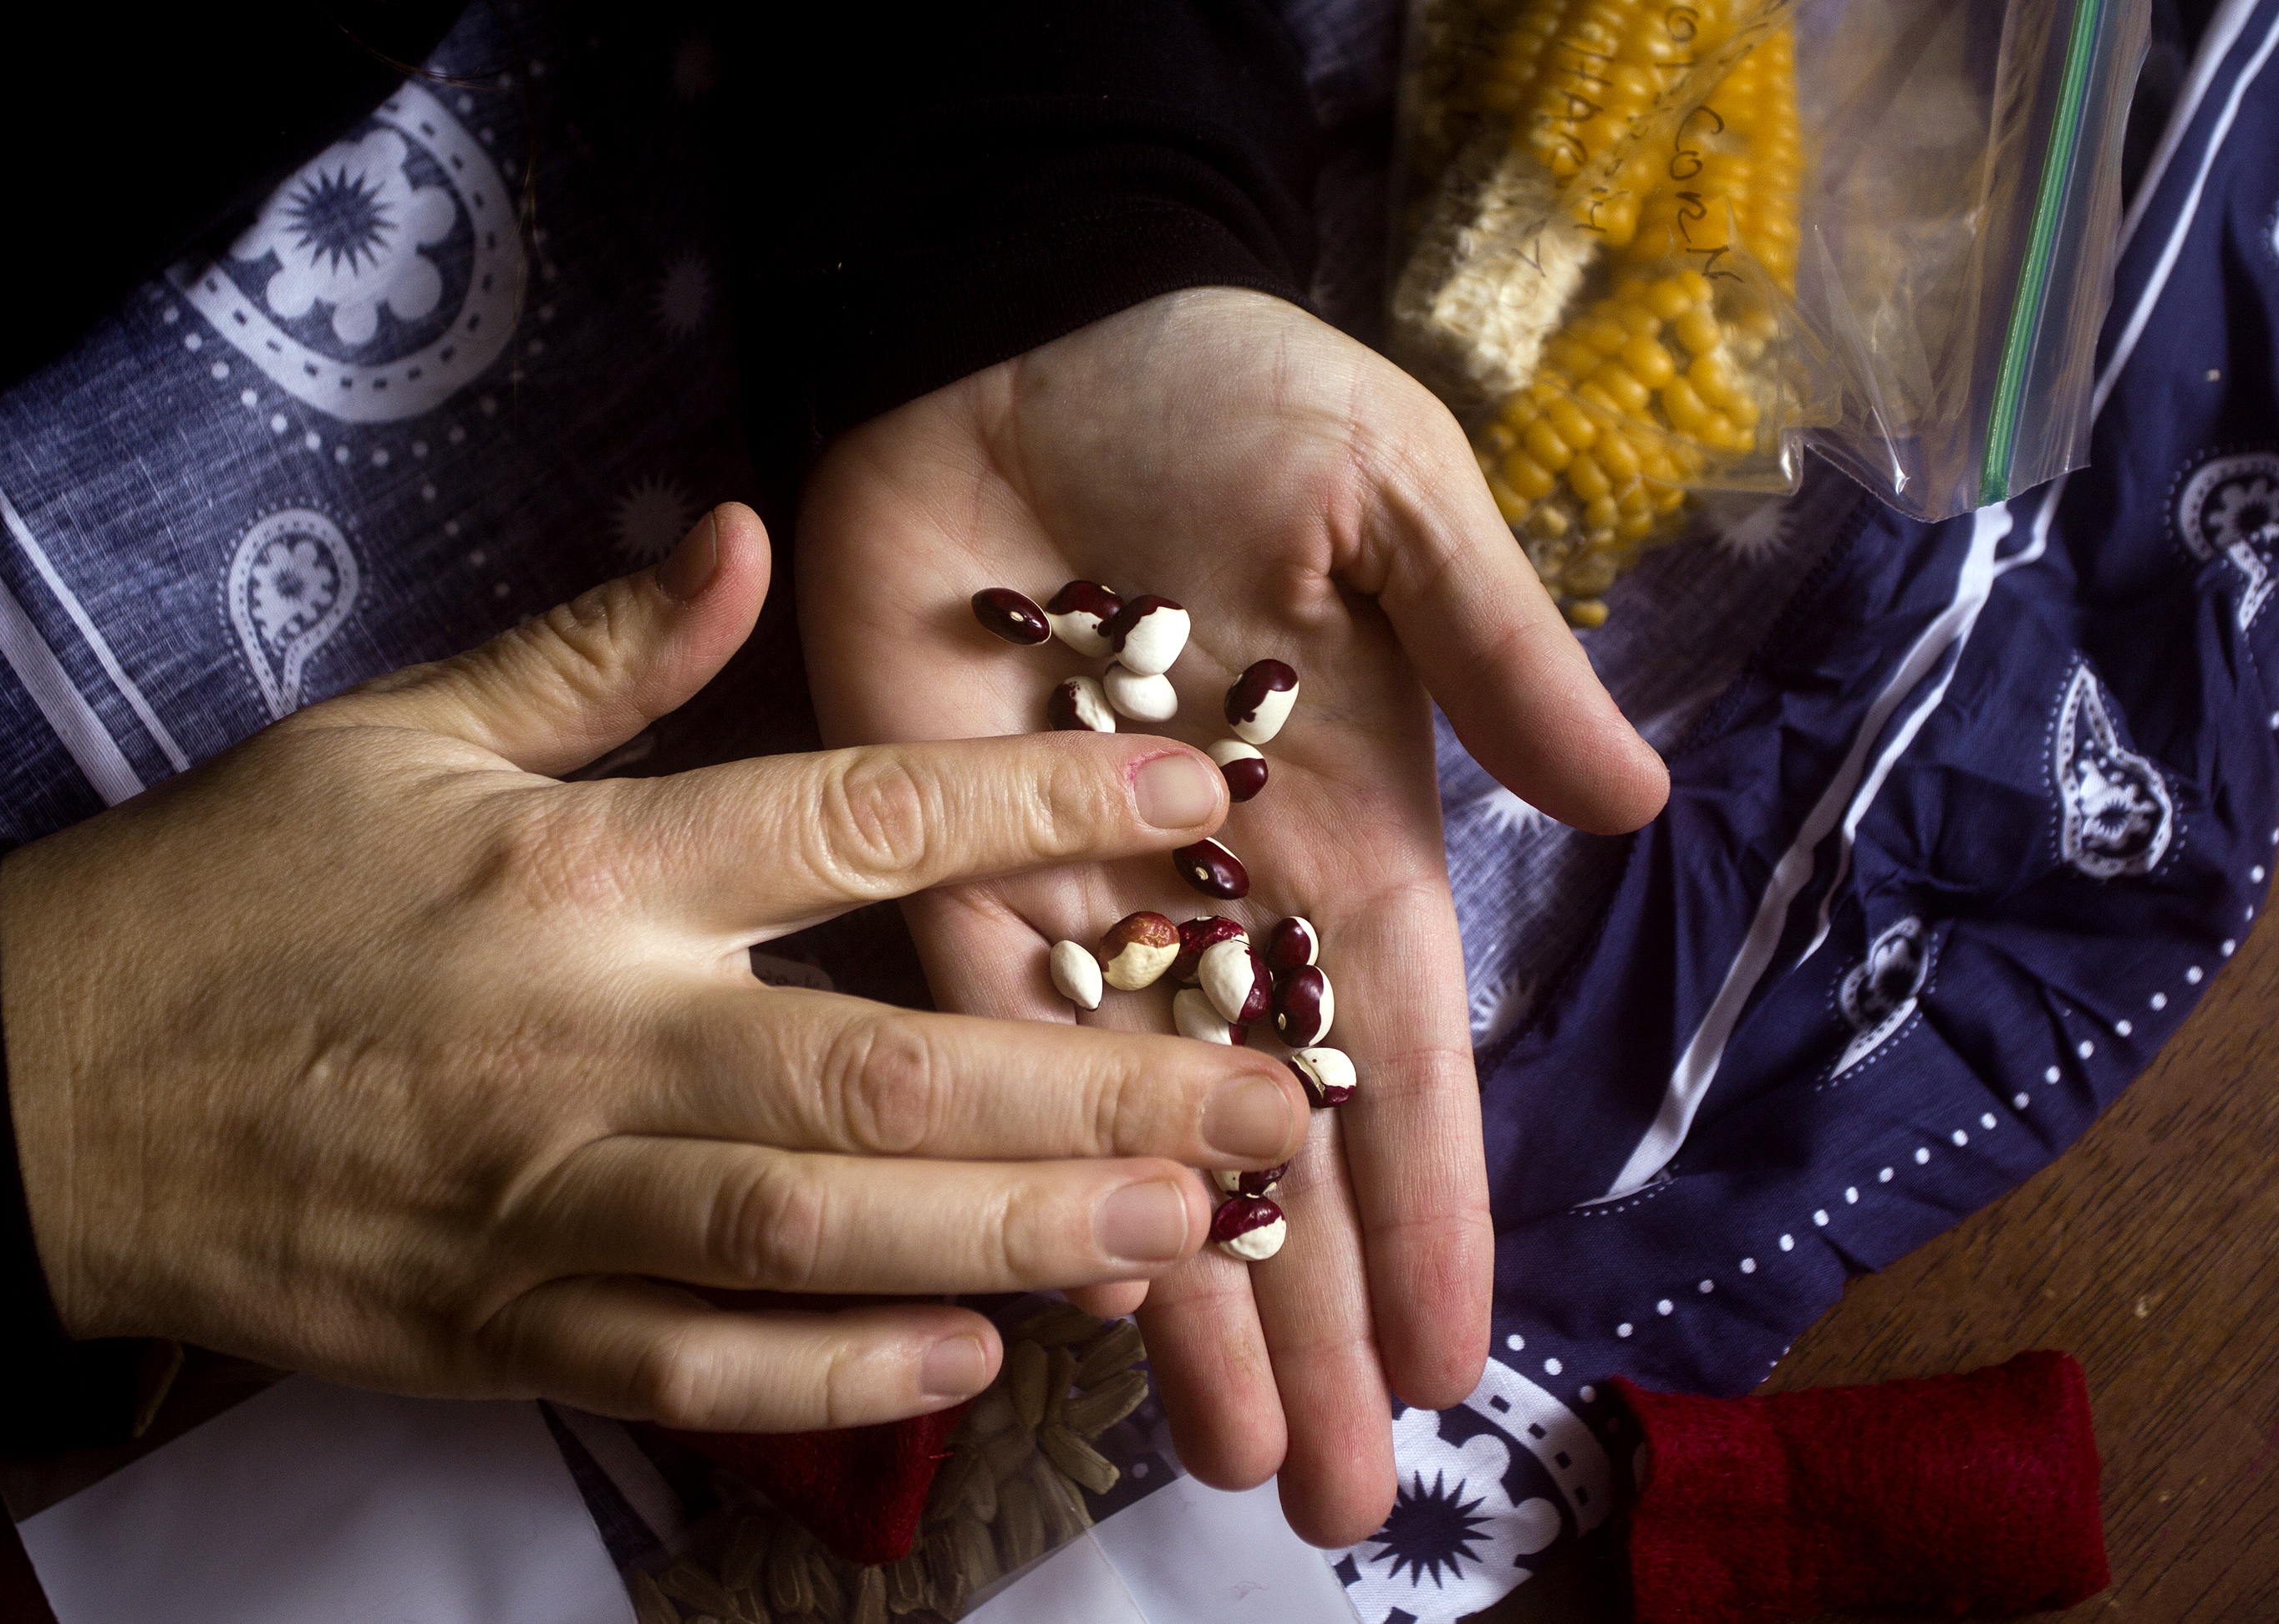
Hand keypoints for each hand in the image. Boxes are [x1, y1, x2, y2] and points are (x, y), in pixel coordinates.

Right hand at [0, 503, 1309, 1432]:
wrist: (43, 1091)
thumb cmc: (238, 889)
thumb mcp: (400, 731)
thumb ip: (594, 649)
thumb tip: (750, 535)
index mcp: (581, 874)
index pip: (853, 821)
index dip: (1042, 805)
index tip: (1201, 803)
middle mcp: (590, 1044)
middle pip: (884, 1074)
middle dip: (1098, 1090)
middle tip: (1273, 1102)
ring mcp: (550, 1208)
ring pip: (819, 1241)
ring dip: (1018, 1240)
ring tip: (1188, 1236)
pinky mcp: (506, 1334)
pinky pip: (699, 1375)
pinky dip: (843, 1378)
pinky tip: (978, 1355)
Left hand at [796, 290, 1666, 1540]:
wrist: (1026, 328)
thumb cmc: (1230, 401)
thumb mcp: (1396, 505)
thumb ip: (1499, 653)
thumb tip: (1635, 799)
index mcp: (1341, 829)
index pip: (1393, 1057)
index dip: (1430, 1211)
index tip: (1459, 1362)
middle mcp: (1214, 899)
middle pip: (1269, 1142)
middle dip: (1308, 1311)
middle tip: (1334, 1494)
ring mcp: (1074, 896)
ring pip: (1125, 1133)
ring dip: (1173, 1292)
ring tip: (1223, 1457)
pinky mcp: (934, 862)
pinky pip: (977, 1039)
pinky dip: (1011, 1159)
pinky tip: (1059, 1293)